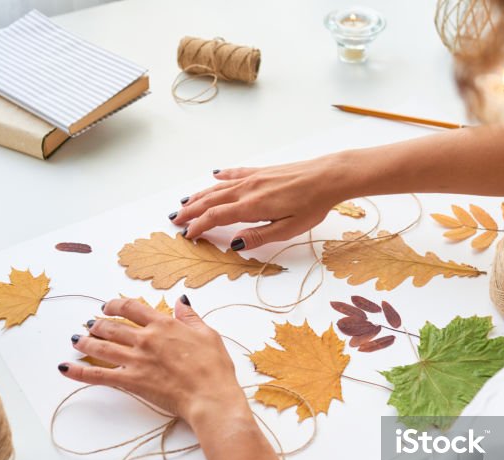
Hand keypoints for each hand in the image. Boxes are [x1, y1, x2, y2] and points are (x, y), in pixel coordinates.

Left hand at [58, 296, 248, 426]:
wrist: (209, 396)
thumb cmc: (214, 368)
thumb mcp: (207, 334)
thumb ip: (190, 317)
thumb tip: (181, 301)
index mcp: (163, 324)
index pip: (132, 307)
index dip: (116, 304)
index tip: (109, 306)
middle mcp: (145, 339)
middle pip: (112, 326)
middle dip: (97, 324)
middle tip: (90, 325)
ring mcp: (136, 360)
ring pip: (102, 347)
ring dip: (85, 342)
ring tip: (76, 340)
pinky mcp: (131, 381)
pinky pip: (98, 375)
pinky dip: (79, 372)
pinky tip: (65, 368)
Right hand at [170, 153, 353, 249]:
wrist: (328, 176)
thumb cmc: (312, 205)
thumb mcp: (288, 229)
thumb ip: (259, 236)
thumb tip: (233, 244)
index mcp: (252, 206)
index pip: (216, 217)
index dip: (198, 226)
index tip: (187, 235)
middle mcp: (248, 189)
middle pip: (211, 200)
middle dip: (191, 211)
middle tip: (175, 219)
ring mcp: (254, 178)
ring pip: (219, 187)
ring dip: (200, 195)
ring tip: (185, 202)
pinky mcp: (262, 171)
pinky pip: (235, 174)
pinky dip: (221, 177)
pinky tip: (213, 176)